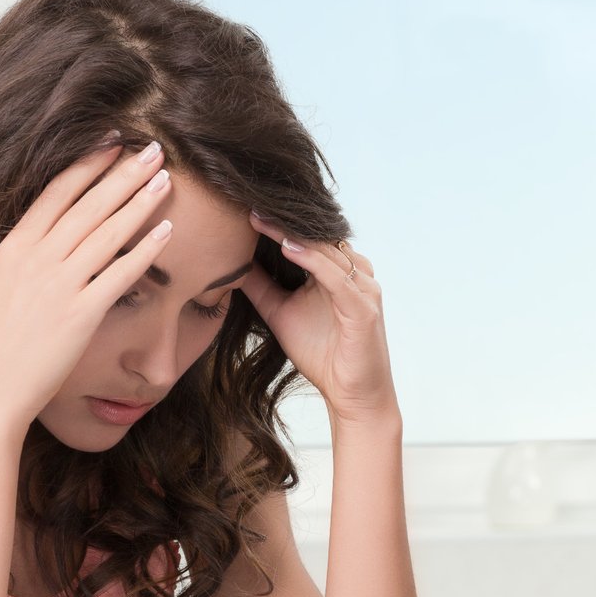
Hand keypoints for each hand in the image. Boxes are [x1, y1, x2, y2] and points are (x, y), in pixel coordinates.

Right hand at [0, 140, 173, 430]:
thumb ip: (17, 259)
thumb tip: (31, 238)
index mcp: (14, 248)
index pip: (56, 192)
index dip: (88, 163)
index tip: (112, 142)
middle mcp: (36, 259)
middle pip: (89, 203)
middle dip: (124, 173)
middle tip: (154, 149)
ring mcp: (59, 285)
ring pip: (107, 231)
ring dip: (140, 202)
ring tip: (166, 179)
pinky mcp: (81, 314)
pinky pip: (119, 274)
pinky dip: (145, 251)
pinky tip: (167, 233)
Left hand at [241, 215, 397, 428]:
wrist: (352, 396)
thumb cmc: (324, 356)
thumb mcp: (281, 313)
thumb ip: (262, 286)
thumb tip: (232, 262)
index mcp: (339, 272)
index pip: (308, 236)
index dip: (278, 221)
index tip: (243, 206)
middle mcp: (355, 273)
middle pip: (318, 235)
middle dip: (283, 219)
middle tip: (249, 200)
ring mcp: (363, 288)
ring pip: (327, 249)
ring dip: (294, 232)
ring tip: (261, 217)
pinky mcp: (363, 308)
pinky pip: (336, 276)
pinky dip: (312, 259)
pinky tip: (287, 246)